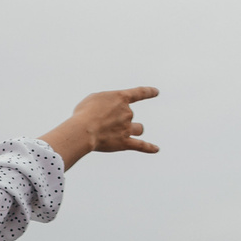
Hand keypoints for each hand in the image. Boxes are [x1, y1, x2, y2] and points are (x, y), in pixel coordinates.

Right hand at [41, 87, 159, 169]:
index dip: (148, 92)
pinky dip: (149, 148)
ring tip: (118, 134)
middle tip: (100, 124)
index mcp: (120, 98)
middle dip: (118, 119)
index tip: (156, 92)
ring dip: (132, 130)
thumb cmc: (84, 113)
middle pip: (130, 115)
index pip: (139, 93)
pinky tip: (156, 149)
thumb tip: (107, 113)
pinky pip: (141, 146)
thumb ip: (104, 103)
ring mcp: (127, 128)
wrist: (83, 130)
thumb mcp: (93, 99)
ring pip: (138, 129)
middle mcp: (127, 112)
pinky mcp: (125, 143)